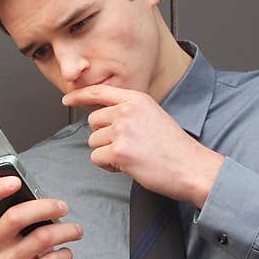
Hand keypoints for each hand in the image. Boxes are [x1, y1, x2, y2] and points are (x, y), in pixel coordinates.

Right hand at [0, 176, 82, 258]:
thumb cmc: (26, 254)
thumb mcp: (20, 232)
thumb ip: (25, 213)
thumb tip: (43, 197)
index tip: (15, 180)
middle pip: (15, 216)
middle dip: (45, 207)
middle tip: (63, 206)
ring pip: (40, 238)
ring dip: (65, 230)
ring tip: (76, 230)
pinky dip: (65, 254)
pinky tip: (66, 252)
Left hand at [62, 84, 223, 207]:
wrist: (191, 167)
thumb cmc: (174, 148)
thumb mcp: (153, 116)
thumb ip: (129, 112)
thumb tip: (102, 118)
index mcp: (137, 99)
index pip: (100, 92)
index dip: (80, 95)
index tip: (67, 100)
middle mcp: (127, 110)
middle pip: (93, 121)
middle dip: (104, 136)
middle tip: (127, 147)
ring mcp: (122, 130)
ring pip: (93, 142)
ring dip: (106, 153)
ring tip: (132, 157)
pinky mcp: (119, 151)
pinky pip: (97, 158)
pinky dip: (109, 166)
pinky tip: (128, 166)